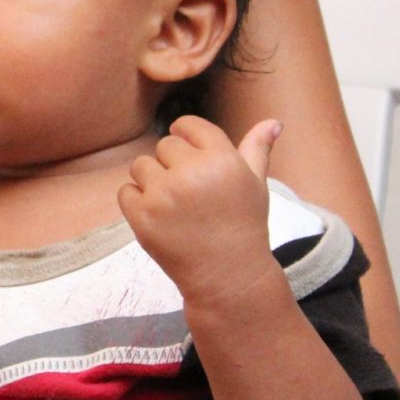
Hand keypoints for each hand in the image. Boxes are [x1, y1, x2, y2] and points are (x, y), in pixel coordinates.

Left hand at [118, 115, 279, 307]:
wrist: (229, 277)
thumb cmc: (244, 227)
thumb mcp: (256, 185)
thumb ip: (257, 149)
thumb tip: (273, 122)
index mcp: (222, 160)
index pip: (188, 125)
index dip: (187, 138)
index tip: (192, 157)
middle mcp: (192, 173)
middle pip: (164, 145)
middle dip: (174, 165)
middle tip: (193, 194)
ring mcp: (164, 195)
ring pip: (141, 166)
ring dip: (152, 182)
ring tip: (177, 206)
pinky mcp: (143, 216)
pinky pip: (125, 192)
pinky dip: (137, 203)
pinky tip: (161, 218)